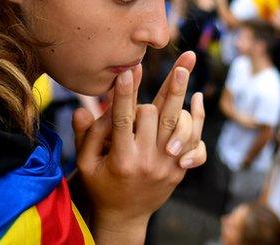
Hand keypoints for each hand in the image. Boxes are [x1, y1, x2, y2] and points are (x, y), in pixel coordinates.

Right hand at [72, 52, 205, 242]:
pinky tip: (197, 97)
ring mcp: (167, 165)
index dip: (125, 94)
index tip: (129, 70)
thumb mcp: (85, 164)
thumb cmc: (100, 184)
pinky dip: (198, 118)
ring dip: (181, 94)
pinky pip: (195, 140)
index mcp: (120, 160)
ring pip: (177, 124)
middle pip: (155, 117)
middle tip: (177, 62)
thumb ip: (86, 135)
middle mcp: (146, 162)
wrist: (124, 218)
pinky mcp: (179, 168)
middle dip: (163, 88)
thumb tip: (81, 108)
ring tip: (186, 67)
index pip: (122, 121)